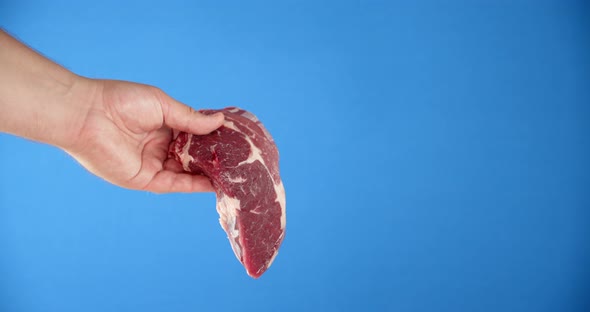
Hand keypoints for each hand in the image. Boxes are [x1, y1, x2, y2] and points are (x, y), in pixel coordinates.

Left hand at [65, 79, 223, 192]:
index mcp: (162, 125)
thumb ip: (191, 118)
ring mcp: (153, 164)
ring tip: (234, 173)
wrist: (88, 116)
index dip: (212, 137)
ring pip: (187, 171)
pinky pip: (176, 184)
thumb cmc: (121, 102)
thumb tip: (220, 123)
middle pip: (192, 155)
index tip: (234, 139)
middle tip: (240, 159)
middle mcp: (159, 146)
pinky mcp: (146, 179)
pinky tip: (215, 183)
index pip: (194, 134)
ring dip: (209, 173)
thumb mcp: (163, 105)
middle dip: (214, 157)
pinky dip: (195, 185)